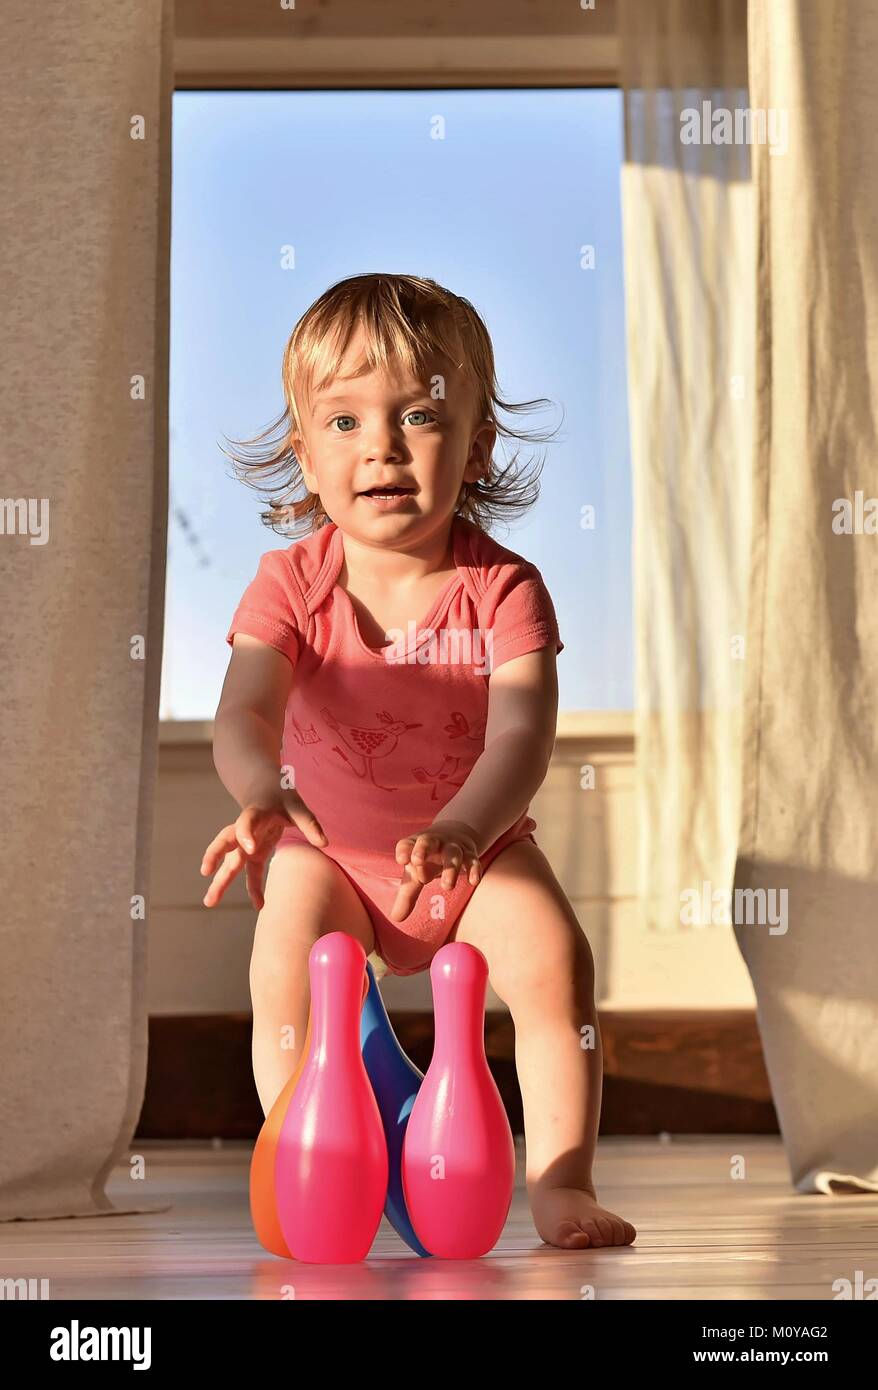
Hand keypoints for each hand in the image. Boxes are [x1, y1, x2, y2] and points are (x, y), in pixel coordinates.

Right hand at [200, 789, 326, 910]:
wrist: (268, 792)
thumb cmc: (283, 798)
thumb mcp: (297, 806)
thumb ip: (309, 824)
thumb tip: (324, 843)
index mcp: (255, 813)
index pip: (245, 822)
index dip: (246, 834)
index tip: (250, 849)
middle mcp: (245, 829)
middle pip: (226, 843)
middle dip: (214, 857)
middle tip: (205, 872)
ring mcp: (247, 843)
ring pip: (230, 862)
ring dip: (220, 881)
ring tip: (209, 902)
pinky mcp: (253, 854)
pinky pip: (250, 873)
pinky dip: (254, 889)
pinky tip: (259, 906)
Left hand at [389, 819, 482, 921]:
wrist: (455, 834)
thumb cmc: (428, 859)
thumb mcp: (416, 874)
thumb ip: (407, 895)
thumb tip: (396, 918)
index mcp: (415, 845)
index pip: (406, 845)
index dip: (404, 851)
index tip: (401, 860)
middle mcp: (433, 843)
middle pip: (427, 841)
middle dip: (422, 850)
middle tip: (417, 862)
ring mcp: (452, 847)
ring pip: (452, 853)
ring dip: (450, 868)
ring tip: (447, 887)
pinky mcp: (469, 854)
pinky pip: (473, 860)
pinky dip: (474, 869)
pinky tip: (474, 882)